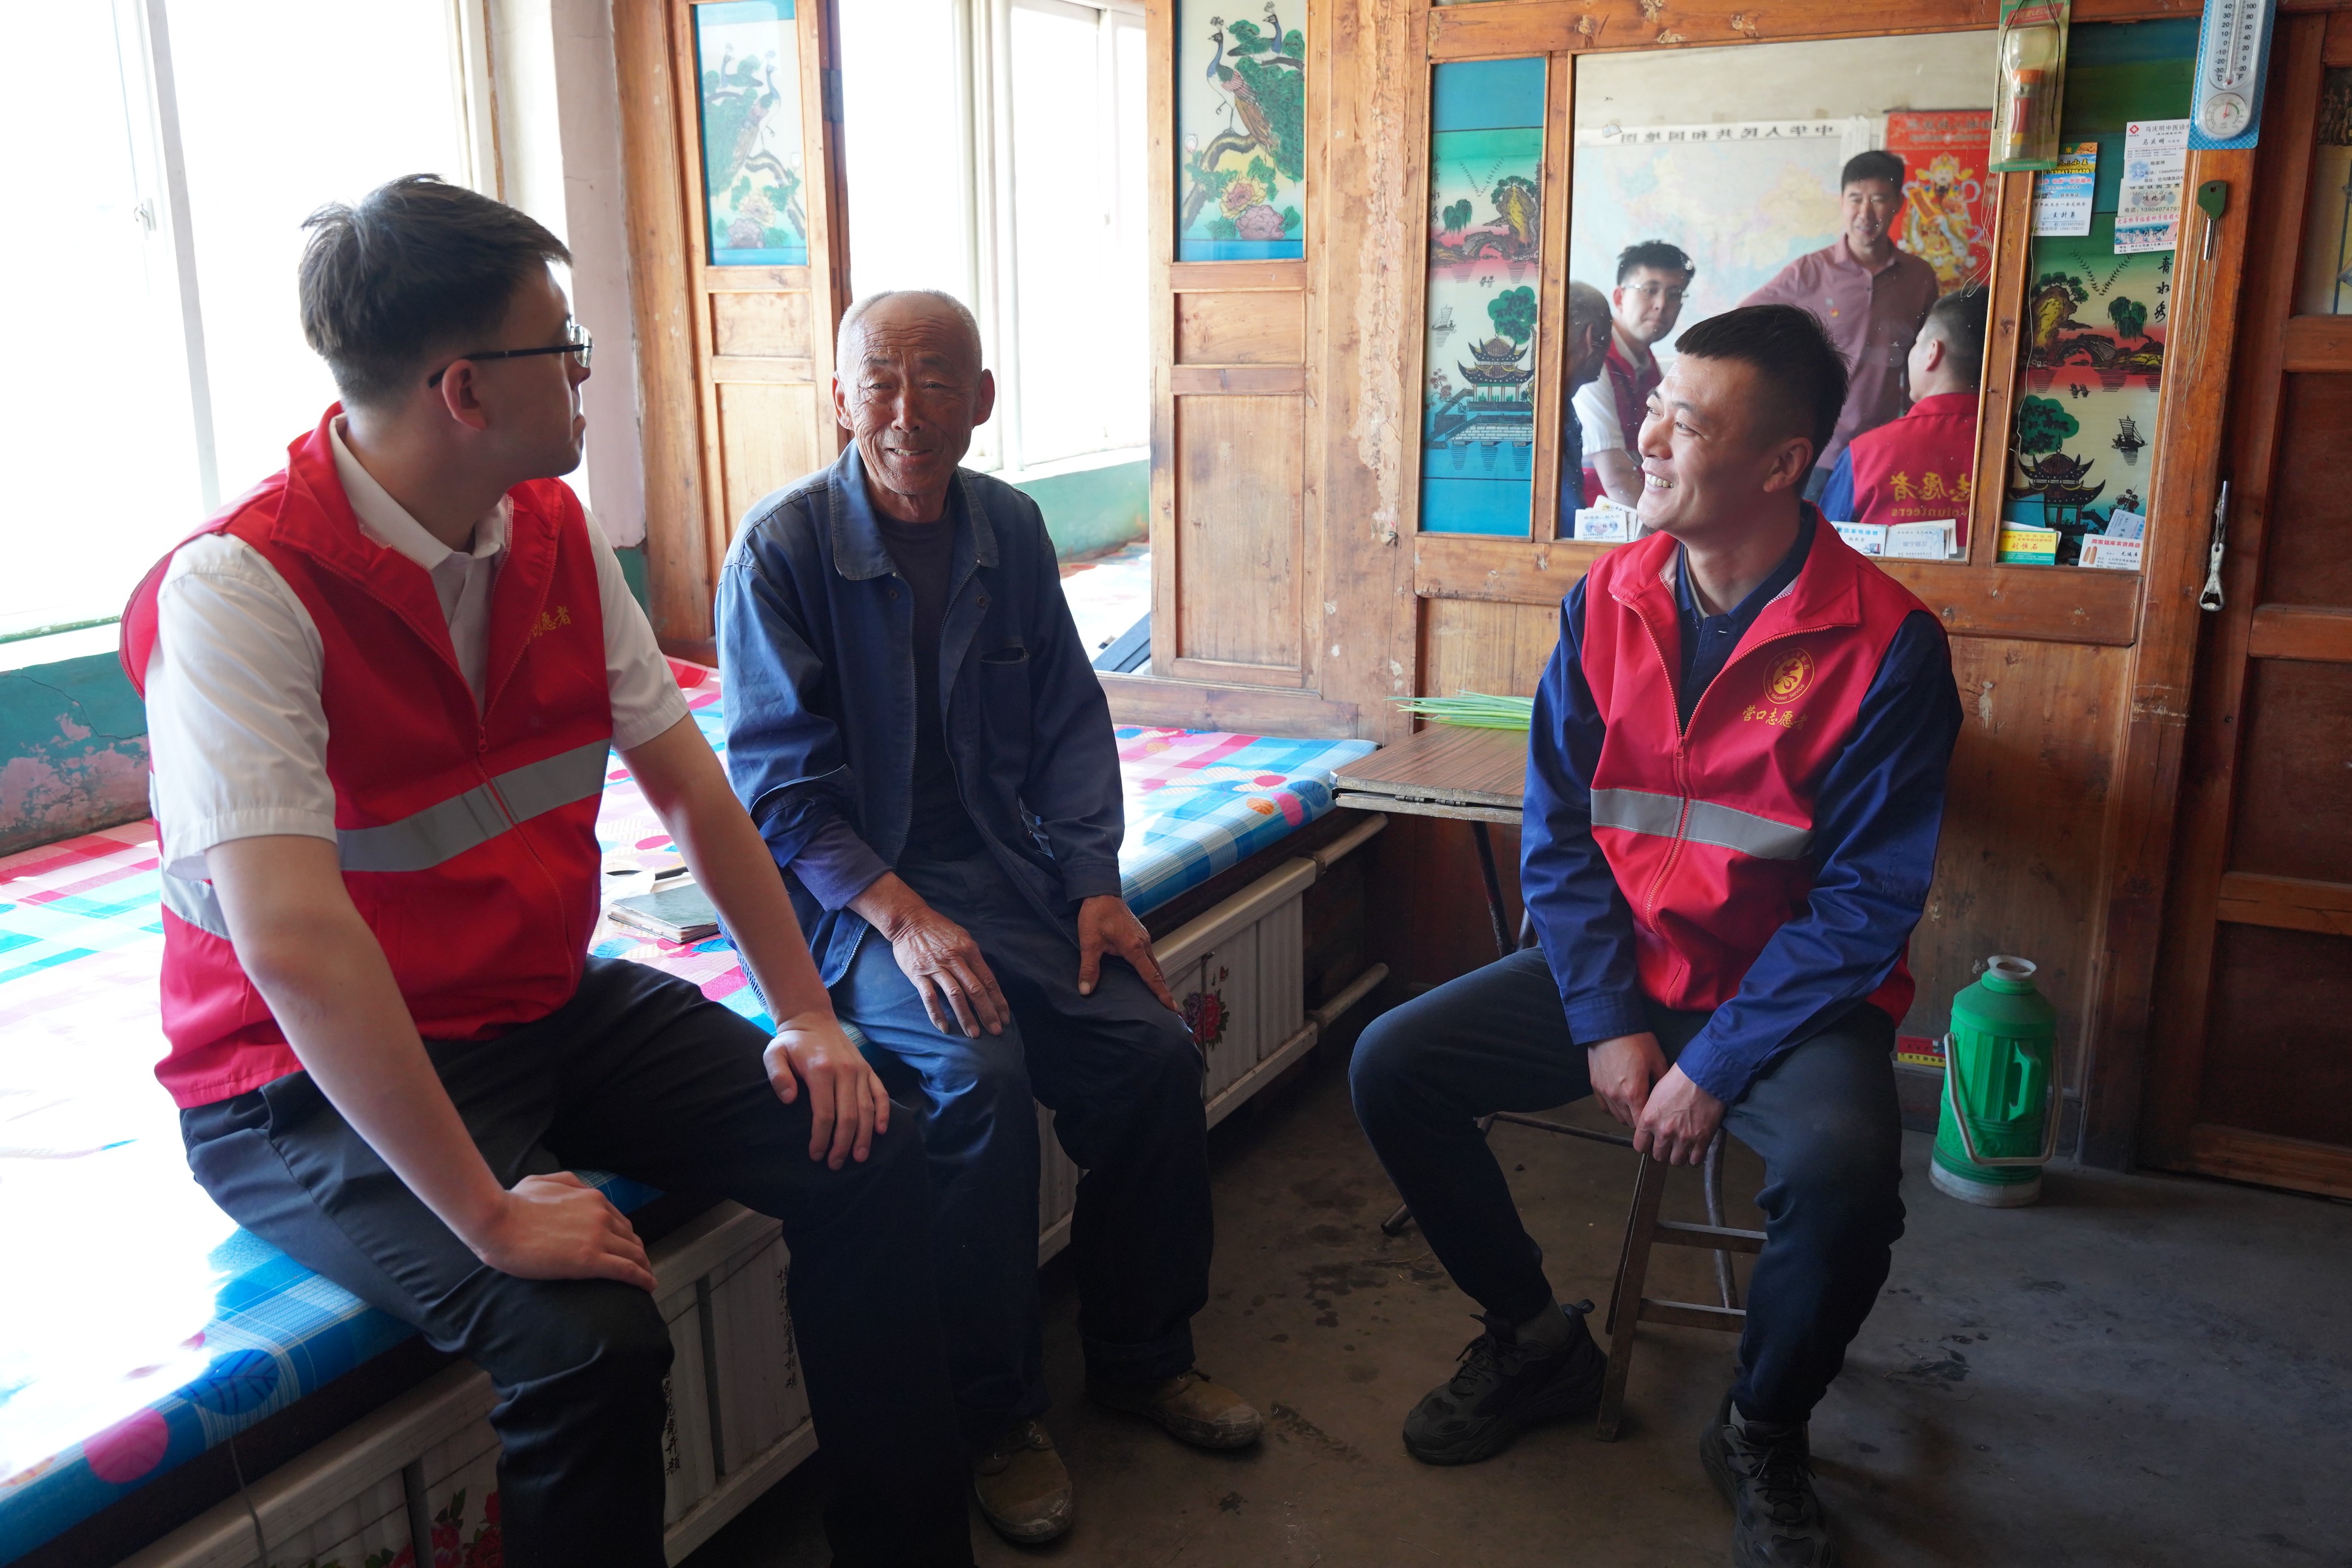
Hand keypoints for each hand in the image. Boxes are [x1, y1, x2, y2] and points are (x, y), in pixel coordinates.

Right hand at [468, 1172, 656, 1291]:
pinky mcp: (589, 1260)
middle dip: (638, 1253)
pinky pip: (626, 1270)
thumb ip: (567, 1183)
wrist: (497, 1222)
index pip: (619, 1220)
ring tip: (647, 1279)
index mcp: (591, 1198)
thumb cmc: (512, 1203)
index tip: (628, 1247)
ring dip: (643, 1267)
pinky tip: (647, 1286)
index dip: (626, 1236)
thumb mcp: (543, 1181)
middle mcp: (601, 1215)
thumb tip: (579, 1189)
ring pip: (633, 1254)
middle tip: (641, 1267)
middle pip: (630, 1238)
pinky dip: (641, 1278)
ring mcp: (597, 1237)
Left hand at [765, 1010, 891, 1167]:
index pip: (824, 1113)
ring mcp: (860, 1070)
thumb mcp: (774, 1053)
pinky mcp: (868, 1070)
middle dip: (843, 1144)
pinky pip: (880, 1094)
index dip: (821, 1138)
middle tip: (835, 1164)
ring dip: (864, 1136)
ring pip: (867, 1109)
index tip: (816, 1155)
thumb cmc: (791, 1042)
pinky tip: (880, 1131)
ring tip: (859, 1157)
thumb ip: (777, 1075)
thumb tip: (788, 1099)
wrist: (813, 1019)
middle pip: (848, 1116)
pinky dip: (883, 1113)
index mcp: (821, 1070)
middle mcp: (845, 1071)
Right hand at [853, 874, 1008, 1037]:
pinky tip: (945, 1028)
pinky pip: (929, 997)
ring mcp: (936, 967)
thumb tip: (988, 981)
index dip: (998, 1001)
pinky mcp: (918, 974)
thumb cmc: (939, 930)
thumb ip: (974, 959)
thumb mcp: (963, 938)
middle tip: (996, 1031)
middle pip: (976, 990)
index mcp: (969, 950)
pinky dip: (937, 1014)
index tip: (1005, 1018)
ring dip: (967, 1016)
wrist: (909, 920)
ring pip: (956, 995)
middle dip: (988, 1013)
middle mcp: (955, 959)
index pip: (989, 980)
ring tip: (974, 1034)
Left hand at [1076, 894, 1177, 1011]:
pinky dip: (1149, 966)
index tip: (1172, 1007)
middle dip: (1162, 989)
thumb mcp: (1089, 942)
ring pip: (1153, 962)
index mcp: (1134, 948)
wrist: (1100, 891)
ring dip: (1155, 977)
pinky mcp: (1139, 933)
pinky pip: (1148, 954)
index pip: (1151, 976)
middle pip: (1157, 971)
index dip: (1161, 993)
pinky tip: (1142, 972)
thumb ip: (1089, 967)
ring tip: (1156, 993)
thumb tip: (1085, 991)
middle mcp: (1144, 943)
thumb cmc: (1096, 915)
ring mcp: (1143, 937)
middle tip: (1166, 1007)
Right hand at [1587, 1031, 1668, 1127]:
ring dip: (1627, 1116)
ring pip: (1616, 1116)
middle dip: (1640, 1121)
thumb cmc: (1636, 1041)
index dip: (1651, 1124)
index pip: (1642, 1123)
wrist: (1610, 1026)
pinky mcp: (1595, 1085)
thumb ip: (1663, 1082)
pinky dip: (1614, 1109)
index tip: (1657, 1120)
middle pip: (1629, 1122)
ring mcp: (1603, 1092)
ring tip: (1636, 1108)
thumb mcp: (1657, 1060)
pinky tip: (1621, 1102)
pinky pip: (1604, 1107)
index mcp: (1634, 1093)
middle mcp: (1616, 1097)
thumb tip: (1669, 1096)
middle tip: (1649, 1113)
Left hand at [1634, 1065, 1724, 1166]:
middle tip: (1668, 1146)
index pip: (1640, 1146)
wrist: (1704, 1076)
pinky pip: (1695, 1160)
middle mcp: (1664, 1132)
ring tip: (1681, 1149)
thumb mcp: (1655, 1094)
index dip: (1646, 1146)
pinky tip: (1694, 1152)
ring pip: (1676, 1161)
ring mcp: (1683, 1138)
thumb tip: (1650, 1124)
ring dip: (1678, 1156)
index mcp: (1649, 1119)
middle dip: (1663, 1152)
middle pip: (1658, 1156)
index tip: (1651, 1144)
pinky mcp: (1701, 1140)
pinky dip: (1694, 1159)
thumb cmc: (1680, 1079)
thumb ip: (1650, 1113)